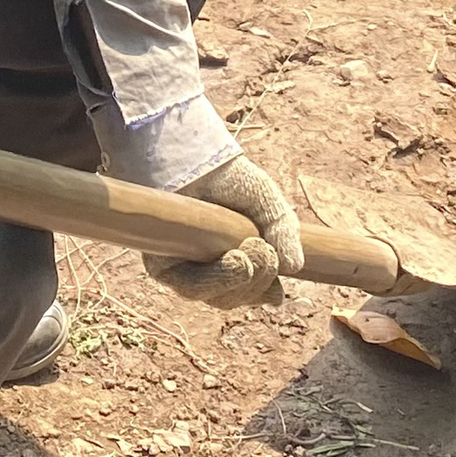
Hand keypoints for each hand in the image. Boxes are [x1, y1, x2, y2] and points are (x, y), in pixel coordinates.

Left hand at [145, 153, 303, 307]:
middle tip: (267, 253)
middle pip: (235, 298)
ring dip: (240, 282)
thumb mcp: (267, 203)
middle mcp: (210, 270)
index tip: (277, 288)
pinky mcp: (162, 264)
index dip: (265, 294)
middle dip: (258, 284)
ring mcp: (186, 269)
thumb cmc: (229, 179)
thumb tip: (294, 267)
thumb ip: (284, 231)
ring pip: (216, 297)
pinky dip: (217, 279)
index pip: (251, 293)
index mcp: (236, 262)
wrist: (193, 158)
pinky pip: (189, 286)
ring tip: (253, 252)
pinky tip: (237, 260)